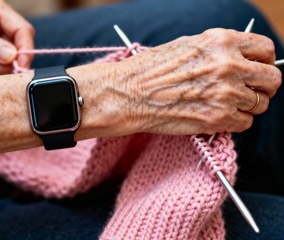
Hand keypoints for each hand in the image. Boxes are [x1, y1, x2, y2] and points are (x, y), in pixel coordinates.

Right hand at [110, 28, 280, 134]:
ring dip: (245, 107)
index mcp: (221, 41)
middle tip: (246, 93)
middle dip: (262, 88)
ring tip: (222, 106)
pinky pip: (244, 124)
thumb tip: (241, 60)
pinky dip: (233, 123)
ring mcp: (226, 93)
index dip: (263, 62)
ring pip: (259, 105)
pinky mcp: (218, 118)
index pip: (265, 50)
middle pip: (271, 80)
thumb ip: (218, 51)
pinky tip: (213, 117)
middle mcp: (228, 65)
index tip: (256, 71)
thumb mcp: (187, 46)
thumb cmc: (150, 70)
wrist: (127, 94)